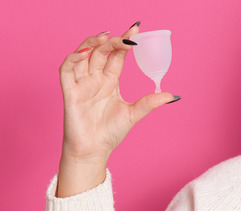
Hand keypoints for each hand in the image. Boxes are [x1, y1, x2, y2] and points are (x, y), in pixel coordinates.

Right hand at [59, 24, 175, 161]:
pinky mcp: (70, 91)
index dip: (125, 41)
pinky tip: (85, 53)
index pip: (117, 55)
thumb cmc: (110, 133)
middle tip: (128, 36)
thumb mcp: (134, 114)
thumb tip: (173, 95)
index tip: (137, 29)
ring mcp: (82, 83)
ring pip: (83, 54)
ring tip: (106, 37)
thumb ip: (150, 102)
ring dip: (92, 43)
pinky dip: (74, 58)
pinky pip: (67, 69)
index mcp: (110, 81)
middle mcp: (95, 79)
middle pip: (102, 51)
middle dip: (113, 40)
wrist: (94, 151)